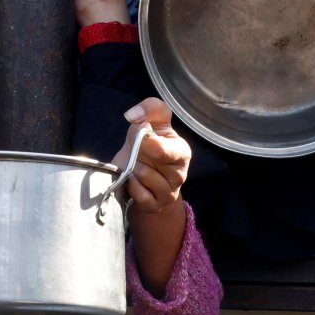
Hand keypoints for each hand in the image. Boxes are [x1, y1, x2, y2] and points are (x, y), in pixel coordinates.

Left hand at [115, 98, 190, 214]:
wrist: (140, 169)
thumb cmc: (148, 143)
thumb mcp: (152, 119)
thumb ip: (150, 108)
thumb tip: (133, 114)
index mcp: (182, 152)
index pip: (162, 150)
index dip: (144, 141)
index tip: (140, 134)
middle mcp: (180, 175)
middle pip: (148, 166)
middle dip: (137, 157)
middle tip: (140, 153)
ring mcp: (169, 193)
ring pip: (143, 180)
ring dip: (133, 171)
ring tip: (138, 166)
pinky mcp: (156, 206)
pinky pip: (139, 196)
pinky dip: (131, 186)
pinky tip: (135, 181)